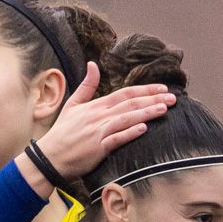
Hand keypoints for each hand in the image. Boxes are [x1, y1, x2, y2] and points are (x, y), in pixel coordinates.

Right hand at [32, 63, 174, 178]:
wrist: (49, 157)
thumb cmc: (62, 133)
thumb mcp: (72, 104)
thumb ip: (86, 85)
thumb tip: (93, 64)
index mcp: (96, 106)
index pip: (125, 93)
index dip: (145, 90)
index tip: (162, 88)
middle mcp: (99, 116)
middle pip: (130, 104)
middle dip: (153, 99)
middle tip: (173, 98)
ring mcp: (99, 132)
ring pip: (127, 119)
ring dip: (146, 113)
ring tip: (164, 109)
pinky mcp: (98, 148)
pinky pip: (116, 139)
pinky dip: (130, 133)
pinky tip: (144, 129)